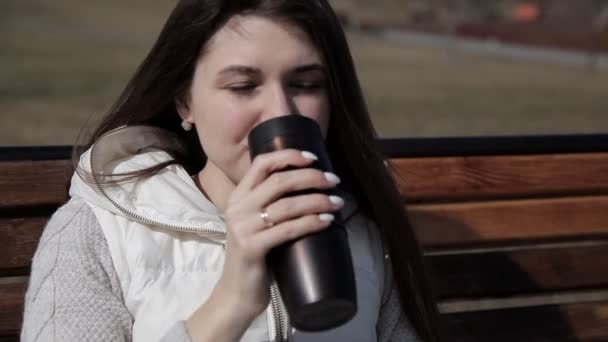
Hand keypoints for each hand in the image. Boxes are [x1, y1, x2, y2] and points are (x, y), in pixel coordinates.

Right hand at [218, 149, 343, 319]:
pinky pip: (288, 229)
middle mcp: (237, 208)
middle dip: (311, 177)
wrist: (237, 292)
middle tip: (334, 181)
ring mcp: (243, 228)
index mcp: (238, 197)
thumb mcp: (257, 223)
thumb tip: (309, 184)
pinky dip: (311, 222)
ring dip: (318, 201)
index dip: (288, 156)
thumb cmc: (256, 255)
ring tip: (338, 203)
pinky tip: (328, 220)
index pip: (261, 164)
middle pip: (279, 181)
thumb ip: (271, 203)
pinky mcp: (252, 248)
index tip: (314, 158)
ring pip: (287, 205)